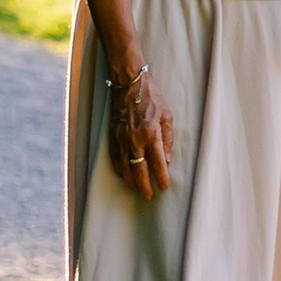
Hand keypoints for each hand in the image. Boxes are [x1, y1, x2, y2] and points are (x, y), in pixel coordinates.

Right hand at [106, 64, 174, 198]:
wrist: (129, 85)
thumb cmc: (152, 98)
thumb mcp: (167, 116)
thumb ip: (168, 139)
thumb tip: (167, 159)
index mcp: (151, 133)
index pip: (157, 162)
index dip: (161, 177)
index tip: (164, 187)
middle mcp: (135, 139)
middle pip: (139, 170)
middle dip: (144, 185)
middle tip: (149, 196)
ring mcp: (122, 139)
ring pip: (125, 167)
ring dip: (131, 181)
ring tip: (138, 190)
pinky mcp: (113, 137)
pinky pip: (115, 159)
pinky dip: (120, 170)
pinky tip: (124, 176)